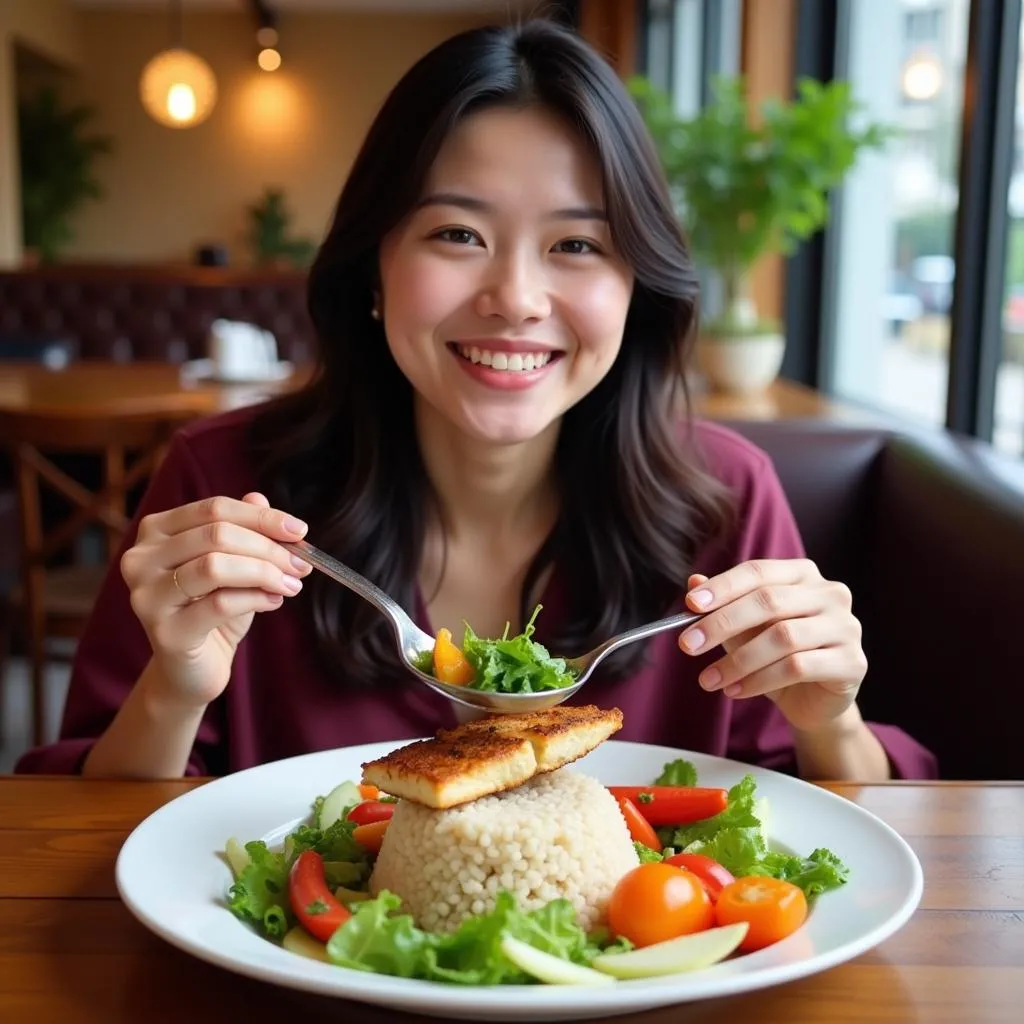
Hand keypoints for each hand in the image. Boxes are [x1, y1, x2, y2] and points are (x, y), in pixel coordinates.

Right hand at [120, 493, 311, 708]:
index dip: (262, 517)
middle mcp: (140, 560)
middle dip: (269, 547)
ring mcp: (147, 597)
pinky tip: (274, 601)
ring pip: (215, 566)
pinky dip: (256, 599)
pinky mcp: (165, 632)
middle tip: (301, 563)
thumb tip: (260, 498)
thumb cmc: (212, 610)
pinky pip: (220, 604)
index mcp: (155, 532)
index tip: (300, 530)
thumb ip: (243, 530)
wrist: (193, 668)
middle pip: (217, 534)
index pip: (214, 508)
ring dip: (264, 572)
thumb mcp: (233, 564)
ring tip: (290, 584)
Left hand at [676, 559, 867, 732]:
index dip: (723, 586)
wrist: (815, 700)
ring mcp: (846, 627)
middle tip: (688, 644)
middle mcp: (830, 594)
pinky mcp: (853, 662)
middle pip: (769, 601)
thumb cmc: (779, 655)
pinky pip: (798, 667)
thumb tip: (694, 583)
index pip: (758, 571)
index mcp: (803, 574)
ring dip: (738, 660)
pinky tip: (736, 690)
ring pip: (782, 637)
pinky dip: (760, 680)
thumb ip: (724, 604)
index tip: (691, 604)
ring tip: (709, 679)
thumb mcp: (746, 628)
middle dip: (723, 623)